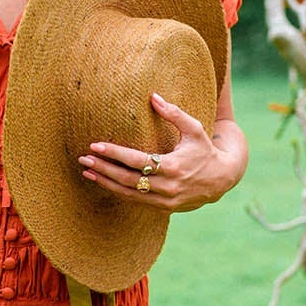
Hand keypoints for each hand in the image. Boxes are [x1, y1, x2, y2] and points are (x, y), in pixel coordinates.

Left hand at [78, 92, 237, 212]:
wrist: (221, 180)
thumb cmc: (205, 149)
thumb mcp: (194, 129)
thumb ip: (174, 113)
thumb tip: (153, 96)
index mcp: (173, 167)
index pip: (137, 160)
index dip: (115, 153)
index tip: (96, 145)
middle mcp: (168, 187)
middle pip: (128, 179)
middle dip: (104, 169)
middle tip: (84, 159)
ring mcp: (164, 201)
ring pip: (128, 194)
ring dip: (105, 183)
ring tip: (87, 172)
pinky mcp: (163, 208)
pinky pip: (135, 201)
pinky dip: (117, 192)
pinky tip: (103, 182)